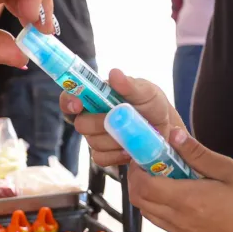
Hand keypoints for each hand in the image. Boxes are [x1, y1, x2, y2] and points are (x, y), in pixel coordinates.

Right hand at [61, 69, 184, 167]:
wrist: (164, 130)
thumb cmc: (152, 105)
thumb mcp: (146, 92)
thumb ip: (129, 85)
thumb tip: (114, 74)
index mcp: (95, 96)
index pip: (70, 98)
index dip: (68, 101)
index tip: (77, 105)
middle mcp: (91, 116)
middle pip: (80, 124)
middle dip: (101, 123)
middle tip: (121, 118)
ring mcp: (95, 137)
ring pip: (92, 142)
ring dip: (114, 139)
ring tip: (132, 133)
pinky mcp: (102, 154)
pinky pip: (100, 158)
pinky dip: (117, 154)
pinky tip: (130, 148)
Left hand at [125, 128, 232, 231]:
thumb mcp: (228, 169)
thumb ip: (197, 154)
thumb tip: (173, 135)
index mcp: (187, 200)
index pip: (143, 186)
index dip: (136, 170)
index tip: (142, 156)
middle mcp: (178, 220)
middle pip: (139, 201)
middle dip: (137, 181)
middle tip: (150, 165)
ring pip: (148, 214)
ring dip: (147, 195)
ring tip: (164, 179)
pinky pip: (162, 224)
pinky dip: (159, 209)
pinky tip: (178, 197)